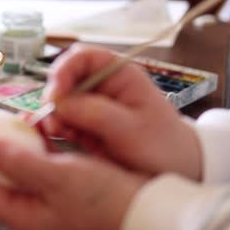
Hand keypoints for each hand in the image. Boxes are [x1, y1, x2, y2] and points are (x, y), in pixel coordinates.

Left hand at [0, 139, 146, 229]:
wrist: (145, 209)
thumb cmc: (105, 198)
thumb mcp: (59, 176)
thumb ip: (19, 161)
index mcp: (26, 217)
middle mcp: (34, 212)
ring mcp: (50, 202)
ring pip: (19, 172)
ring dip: (12, 149)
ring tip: (6, 127)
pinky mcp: (65, 191)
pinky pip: (39, 168)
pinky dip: (34, 149)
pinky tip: (37, 132)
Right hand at [42, 45, 202, 179]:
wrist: (176, 171)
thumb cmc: (162, 146)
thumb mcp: (132, 130)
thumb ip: (97, 113)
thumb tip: (61, 101)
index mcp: (120, 75)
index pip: (83, 57)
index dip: (64, 69)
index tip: (56, 94)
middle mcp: (103, 86)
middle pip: (65, 78)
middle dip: (55, 96)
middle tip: (53, 119)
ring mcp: (93, 106)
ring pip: (60, 101)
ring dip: (54, 114)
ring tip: (58, 131)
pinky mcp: (86, 126)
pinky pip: (62, 120)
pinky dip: (57, 127)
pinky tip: (62, 138)